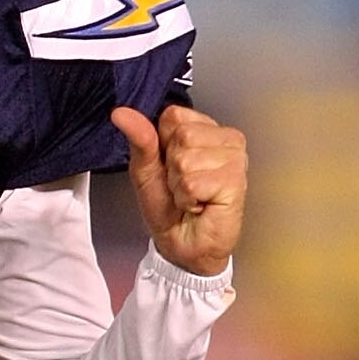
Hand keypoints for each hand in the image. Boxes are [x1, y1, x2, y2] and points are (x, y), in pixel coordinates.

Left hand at [112, 103, 246, 275]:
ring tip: (192, 197)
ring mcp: (235, 159)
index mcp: (205, 129)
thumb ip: (139, 138)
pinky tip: (200, 205)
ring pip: (187, 160)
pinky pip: (194, 182)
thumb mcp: (146, 170)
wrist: (181, 246)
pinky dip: (188, 199)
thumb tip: (121, 113)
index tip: (170, 168)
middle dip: (171, 167)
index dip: (162, 145)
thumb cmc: (169, 209)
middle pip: (181, 135)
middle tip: (182, 186)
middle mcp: (225, 139)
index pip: (173, 115)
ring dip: (180, 186)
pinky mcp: (236, 181)